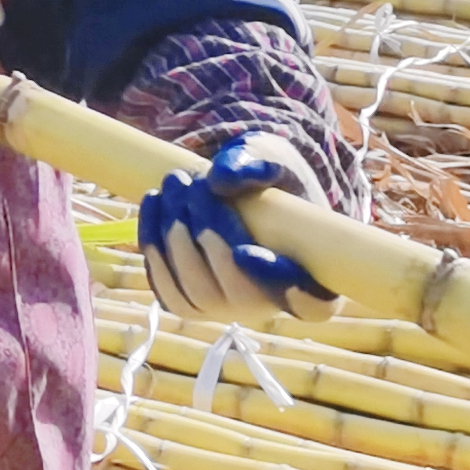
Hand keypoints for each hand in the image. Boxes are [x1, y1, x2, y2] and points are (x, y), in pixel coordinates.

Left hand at [137, 133, 343, 327]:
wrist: (246, 193)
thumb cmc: (274, 180)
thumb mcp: (275, 159)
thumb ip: (257, 163)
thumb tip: (221, 179)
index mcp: (316, 280)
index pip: (311, 304)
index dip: (280, 285)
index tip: (245, 251)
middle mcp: (272, 307)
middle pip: (239, 293)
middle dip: (209, 234)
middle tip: (193, 182)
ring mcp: (229, 310)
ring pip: (197, 292)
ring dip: (175, 236)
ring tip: (174, 182)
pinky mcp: (191, 304)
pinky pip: (167, 290)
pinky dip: (154, 245)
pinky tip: (154, 203)